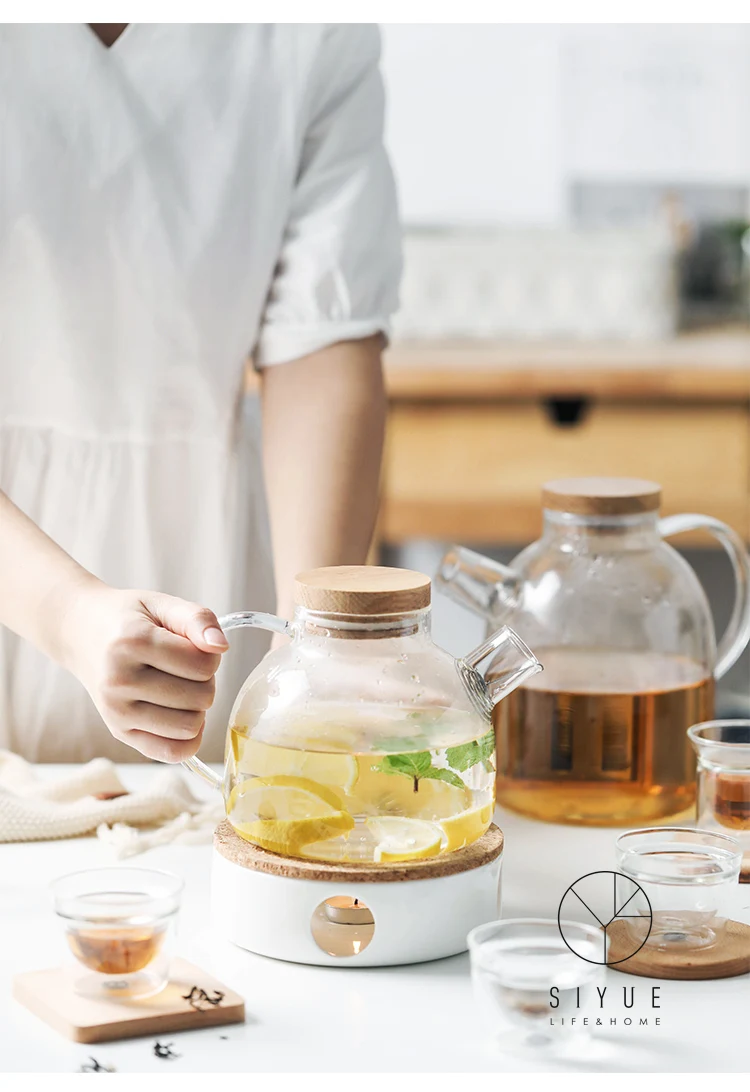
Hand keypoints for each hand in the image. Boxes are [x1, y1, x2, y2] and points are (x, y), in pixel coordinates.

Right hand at [59, 583, 228, 761]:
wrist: (80, 632)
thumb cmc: (128, 618)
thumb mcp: (161, 603)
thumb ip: (197, 618)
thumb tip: (221, 646)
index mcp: (131, 643)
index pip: (203, 664)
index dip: (209, 654)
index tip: (190, 645)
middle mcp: (119, 682)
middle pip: (202, 697)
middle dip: (204, 680)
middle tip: (182, 666)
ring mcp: (116, 712)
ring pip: (191, 726)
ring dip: (196, 707)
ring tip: (177, 686)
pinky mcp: (119, 732)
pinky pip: (172, 752)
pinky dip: (187, 737)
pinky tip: (178, 713)